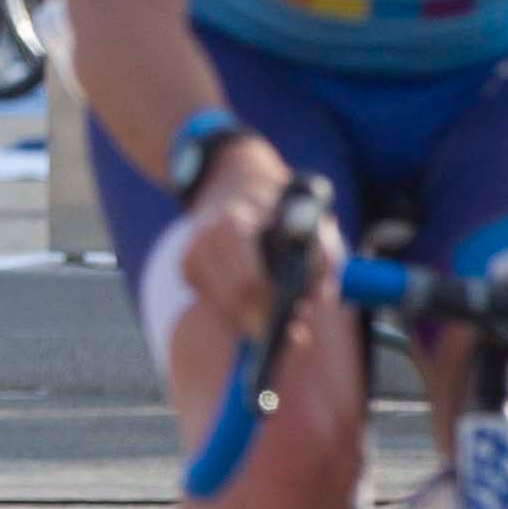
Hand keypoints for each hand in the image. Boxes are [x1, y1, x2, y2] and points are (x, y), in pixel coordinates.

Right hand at [174, 136, 327, 347]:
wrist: (231, 176)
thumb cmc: (279, 201)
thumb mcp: (311, 217)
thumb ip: (321, 256)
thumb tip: (320, 298)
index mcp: (231, 224)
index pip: (249, 282)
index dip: (275, 309)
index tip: (299, 323)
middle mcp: (202, 241)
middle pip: (234, 302)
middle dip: (267, 322)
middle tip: (297, 331)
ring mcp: (189, 255)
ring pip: (224, 309)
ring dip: (255, 320)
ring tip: (286, 317)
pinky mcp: (186, 269)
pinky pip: (216, 305)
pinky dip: (241, 311)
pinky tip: (260, 300)